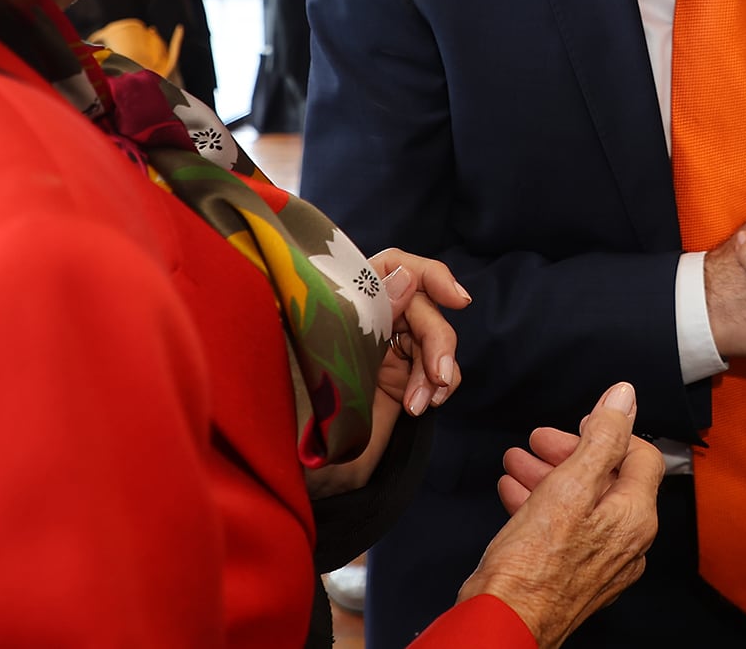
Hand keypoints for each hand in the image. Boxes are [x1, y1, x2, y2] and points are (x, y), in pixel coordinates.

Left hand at [306, 251, 471, 499]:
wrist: (293, 478)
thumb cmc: (289, 418)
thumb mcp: (325, 358)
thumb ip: (365, 314)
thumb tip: (404, 277)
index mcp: (336, 302)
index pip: (390, 267)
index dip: (427, 275)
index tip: (456, 298)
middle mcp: (361, 320)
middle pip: (420, 306)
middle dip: (437, 339)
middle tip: (438, 377)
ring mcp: (380, 351)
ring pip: (432, 338)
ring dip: (438, 368)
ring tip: (423, 404)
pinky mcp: (396, 382)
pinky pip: (434, 369)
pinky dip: (439, 384)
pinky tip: (423, 406)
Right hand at [459, 383, 663, 648]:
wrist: (501, 623)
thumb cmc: (532, 564)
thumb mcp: (568, 484)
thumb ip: (601, 437)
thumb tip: (624, 397)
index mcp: (634, 517)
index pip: (641, 456)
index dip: (609, 431)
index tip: (580, 423)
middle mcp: (627, 543)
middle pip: (608, 480)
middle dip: (569, 453)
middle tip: (538, 441)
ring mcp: (602, 564)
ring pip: (582, 505)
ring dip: (550, 476)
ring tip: (516, 462)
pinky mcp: (574, 577)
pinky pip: (566, 530)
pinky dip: (543, 506)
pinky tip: (514, 493)